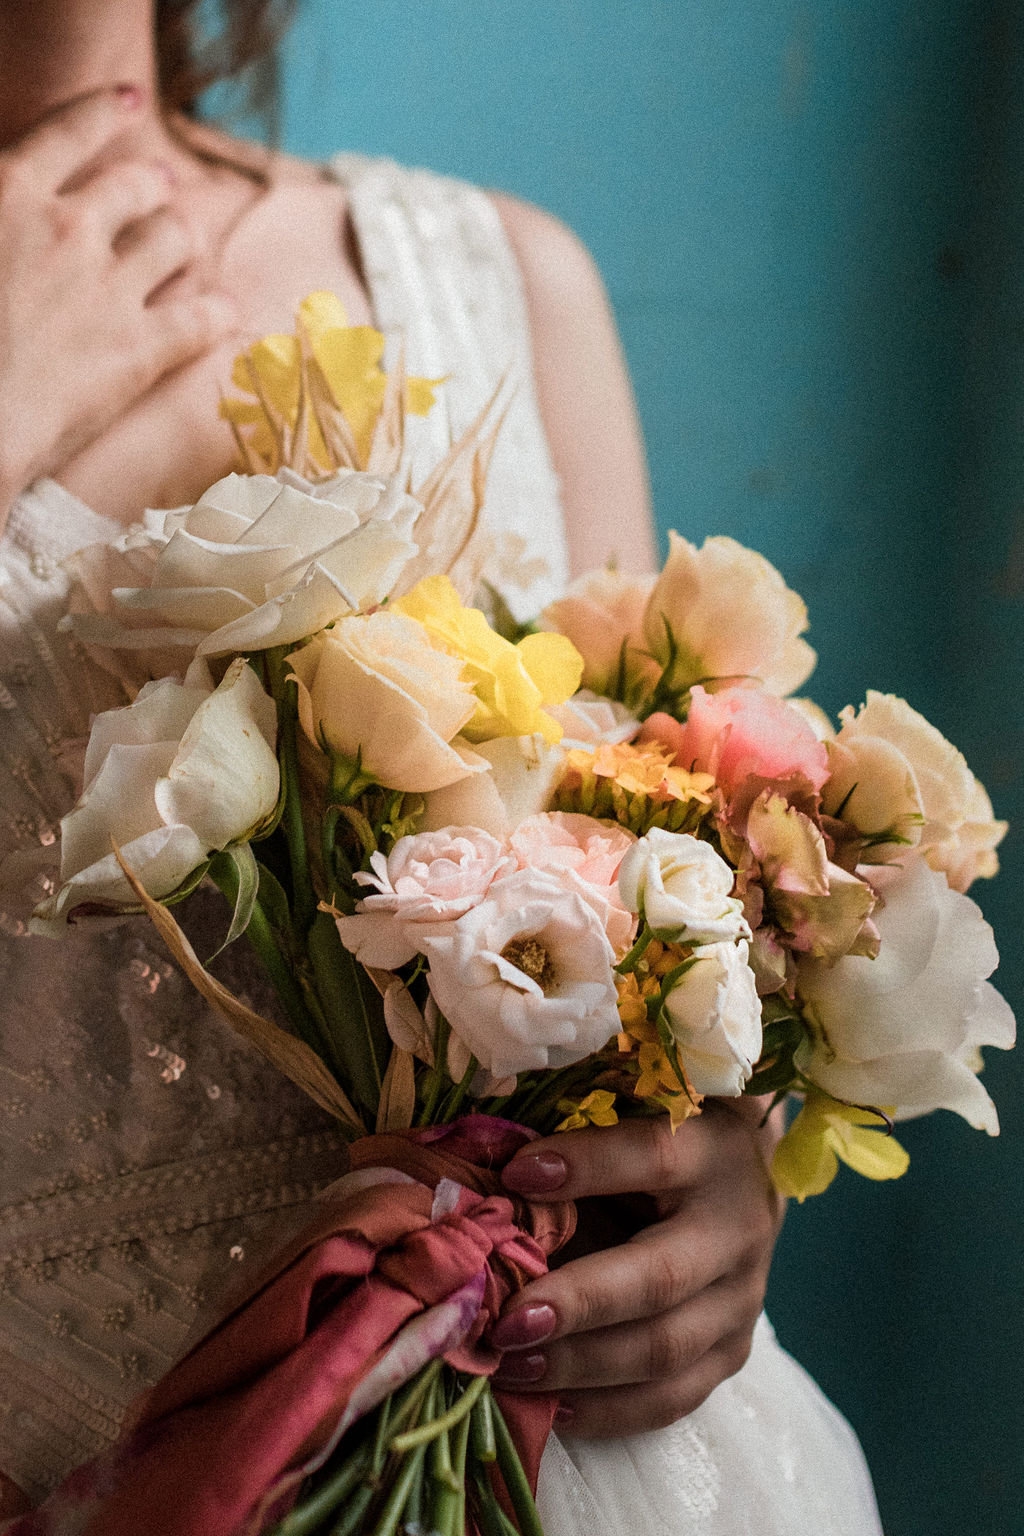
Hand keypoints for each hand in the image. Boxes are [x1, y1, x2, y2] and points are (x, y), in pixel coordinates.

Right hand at [0, 86, 236, 519]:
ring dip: (182, 240)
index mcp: (9, 191)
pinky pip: (203, 317)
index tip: (133, 102)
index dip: (106, 111)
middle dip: (152, 185)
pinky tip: (223, 312)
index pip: (69, 130)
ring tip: (182, 249)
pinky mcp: (142, 349)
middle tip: (159, 191)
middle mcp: (69, 227)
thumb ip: (0, 214)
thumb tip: (13, 204)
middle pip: (136, 185)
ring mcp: (111, 288)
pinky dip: (218, 312)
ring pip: (176, 239)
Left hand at [492, 1100, 783, 1436]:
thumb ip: (575, 1151)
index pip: (654, 1156)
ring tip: (509, 1366)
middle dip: (578, 1303)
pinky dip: (607, 1410)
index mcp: (713, 1151)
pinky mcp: (732, 1352)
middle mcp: (737, 1230)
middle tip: (505, 1322)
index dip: (587, 1165)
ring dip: (579, 1366)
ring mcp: (741, 1300)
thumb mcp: (632, 1123)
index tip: (516, 1171)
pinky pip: (671, 1398)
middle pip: (661, 1277)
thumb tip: (487, 1183)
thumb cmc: (660, 1144)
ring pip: (664, 1348)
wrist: (745, 1181)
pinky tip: (552, 1407)